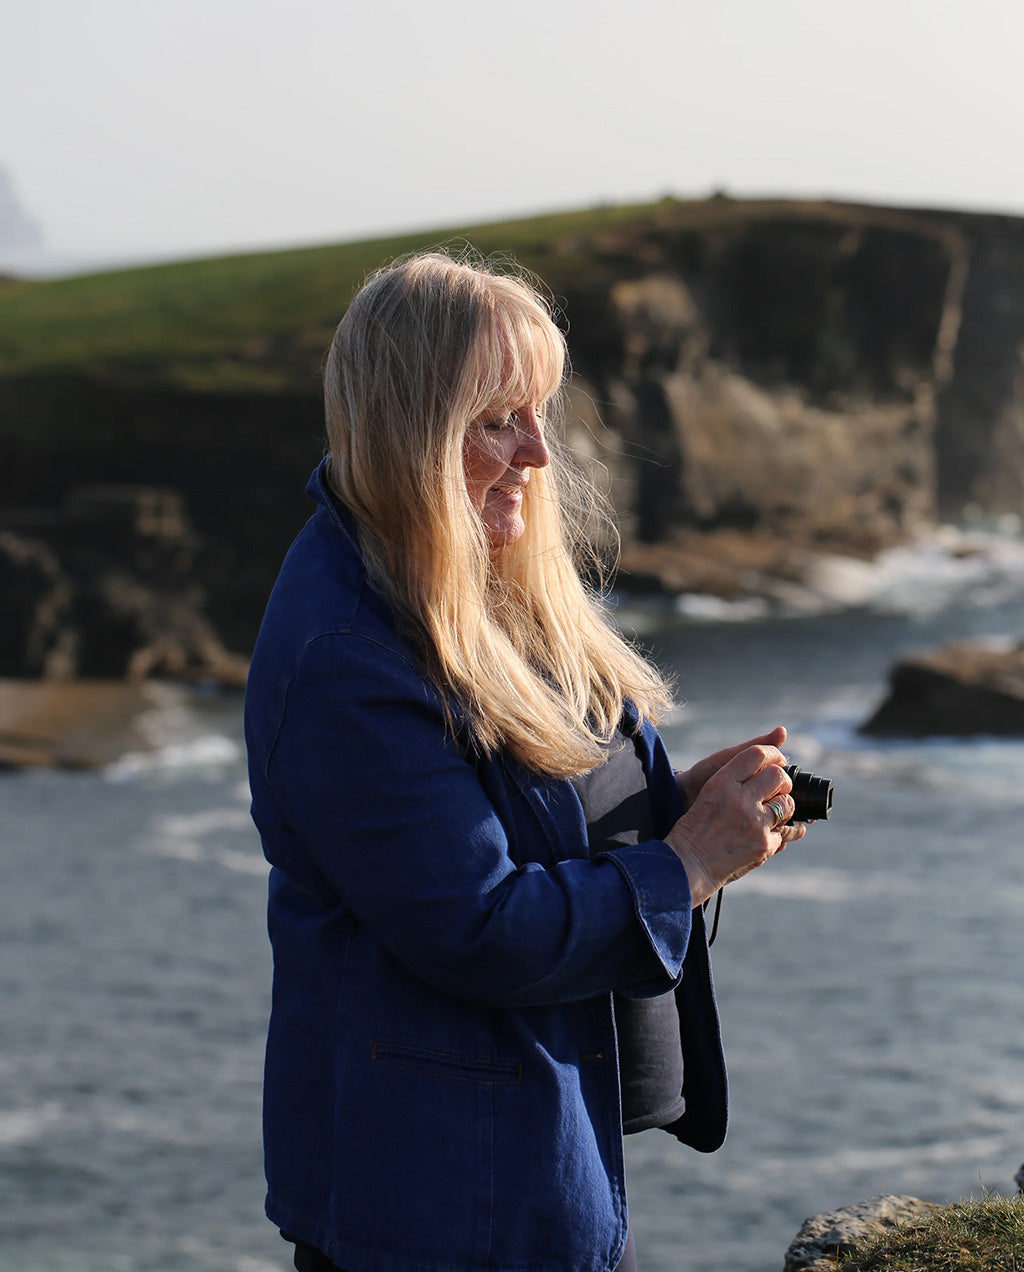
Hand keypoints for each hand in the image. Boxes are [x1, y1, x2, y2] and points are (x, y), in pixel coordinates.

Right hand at [665, 740, 806, 906]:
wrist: (687, 865)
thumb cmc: (694, 828)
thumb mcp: (708, 793)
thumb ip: (734, 779)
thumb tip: (769, 764)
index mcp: (721, 782)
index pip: (757, 755)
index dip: (773, 754)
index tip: (778, 759)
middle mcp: (740, 799)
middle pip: (778, 777)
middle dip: (782, 781)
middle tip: (778, 788)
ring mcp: (755, 823)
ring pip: (787, 804)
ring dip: (782, 808)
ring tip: (769, 814)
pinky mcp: (764, 844)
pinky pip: (783, 833)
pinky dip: (775, 835)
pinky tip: (760, 837)